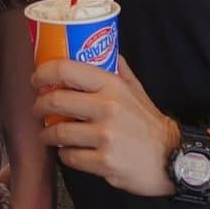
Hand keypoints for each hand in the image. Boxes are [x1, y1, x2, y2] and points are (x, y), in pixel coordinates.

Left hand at [32, 55, 178, 196]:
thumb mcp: (136, 90)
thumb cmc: (149, 123)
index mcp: (112, 86)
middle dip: (39, 106)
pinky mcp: (104, 162)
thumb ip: (118, 69)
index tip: (36, 80)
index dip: (43, 73)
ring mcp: (105, 136)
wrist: (172, 159)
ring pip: (58, 132)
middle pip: (55, 101)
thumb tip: (103, 46)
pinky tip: (68, 151)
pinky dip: (64, 154)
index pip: (66, 69)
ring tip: (49, 133)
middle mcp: (106, 108)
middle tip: (38, 109)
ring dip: (48, 133)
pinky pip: (69, 156)